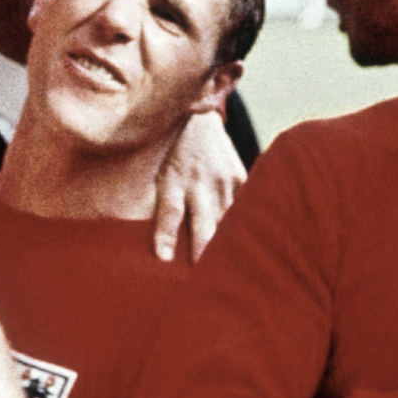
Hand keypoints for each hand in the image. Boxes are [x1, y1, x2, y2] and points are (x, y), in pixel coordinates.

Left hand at [152, 108, 246, 260]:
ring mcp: (222, 179)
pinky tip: (250, 247)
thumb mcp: (156, 169)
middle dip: (203, 250)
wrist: (197, 116)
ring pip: (226, 219)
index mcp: (173, 179)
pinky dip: (244, 227)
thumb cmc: (169, 152)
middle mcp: (199, 181)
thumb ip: (156, 201)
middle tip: (204, 280)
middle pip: (203, 222)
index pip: (169, 211)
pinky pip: (244, 207)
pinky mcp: (239, 177)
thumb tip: (147, 238)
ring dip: (227, 245)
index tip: (163, 258)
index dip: (165, 234)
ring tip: (231, 273)